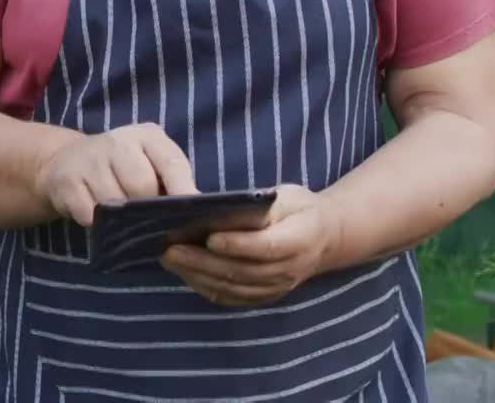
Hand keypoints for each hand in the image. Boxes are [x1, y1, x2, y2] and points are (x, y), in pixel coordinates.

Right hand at [33, 122, 199, 226]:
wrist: (66, 161)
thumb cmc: (122, 167)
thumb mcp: (150, 163)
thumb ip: (172, 181)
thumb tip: (196, 210)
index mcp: (147, 136)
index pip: (171, 163)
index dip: (183, 190)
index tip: (190, 215)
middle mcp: (118, 141)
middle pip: (142, 186)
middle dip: (145, 208)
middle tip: (144, 218)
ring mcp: (89, 159)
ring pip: (114, 203)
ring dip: (119, 219)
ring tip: (119, 217)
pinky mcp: (66, 181)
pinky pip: (89, 214)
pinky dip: (96, 223)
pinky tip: (97, 216)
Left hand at [159, 184, 342, 306]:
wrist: (325, 240)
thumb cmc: (298, 210)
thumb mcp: (286, 197)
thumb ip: (260, 206)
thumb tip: (220, 210)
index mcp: (301, 239)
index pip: (266, 246)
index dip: (238, 244)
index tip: (209, 237)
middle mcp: (291, 269)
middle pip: (243, 271)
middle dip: (203, 261)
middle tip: (171, 249)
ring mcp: (278, 288)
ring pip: (234, 288)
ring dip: (198, 275)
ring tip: (169, 259)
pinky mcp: (265, 297)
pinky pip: (233, 297)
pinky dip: (206, 286)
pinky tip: (184, 272)